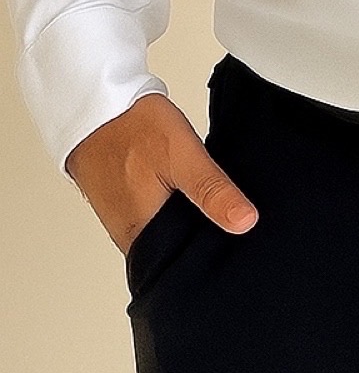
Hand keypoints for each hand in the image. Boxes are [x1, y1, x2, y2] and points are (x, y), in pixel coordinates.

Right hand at [64, 92, 258, 257]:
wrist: (99, 104)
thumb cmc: (134, 128)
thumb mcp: (183, 157)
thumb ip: (212, 192)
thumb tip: (245, 223)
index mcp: (142, 237)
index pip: (183, 268)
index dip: (212, 259)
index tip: (237, 248)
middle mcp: (131, 238)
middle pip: (176, 254)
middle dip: (204, 241)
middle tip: (233, 222)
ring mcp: (126, 222)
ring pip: (168, 237)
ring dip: (189, 224)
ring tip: (215, 207)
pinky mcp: (126, 207)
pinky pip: (157, 220)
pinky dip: (175, 211)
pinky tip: (190, 194)